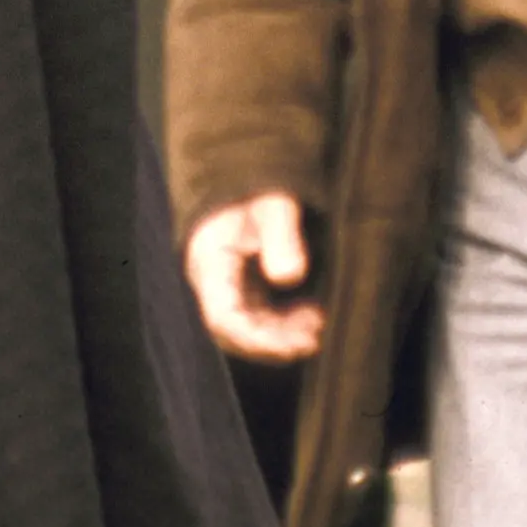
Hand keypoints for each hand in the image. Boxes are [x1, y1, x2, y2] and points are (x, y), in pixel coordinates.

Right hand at [184, 192, 321, 360]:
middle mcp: (213, 281)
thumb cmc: (257, 188)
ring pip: (251, 326)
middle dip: (273, 343)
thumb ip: (281, 238)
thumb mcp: (273, 205)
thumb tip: (289, 278)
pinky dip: (286, 323)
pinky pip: (262, 316)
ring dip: (283, 335)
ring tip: (317, 327)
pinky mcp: (246, 286)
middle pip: (236, 330)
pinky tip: (313, 315)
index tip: (290, 347)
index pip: (222, 316)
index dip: (254, 339)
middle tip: (311, 342)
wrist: (248, 179)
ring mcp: (229, 286)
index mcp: (209, 262)